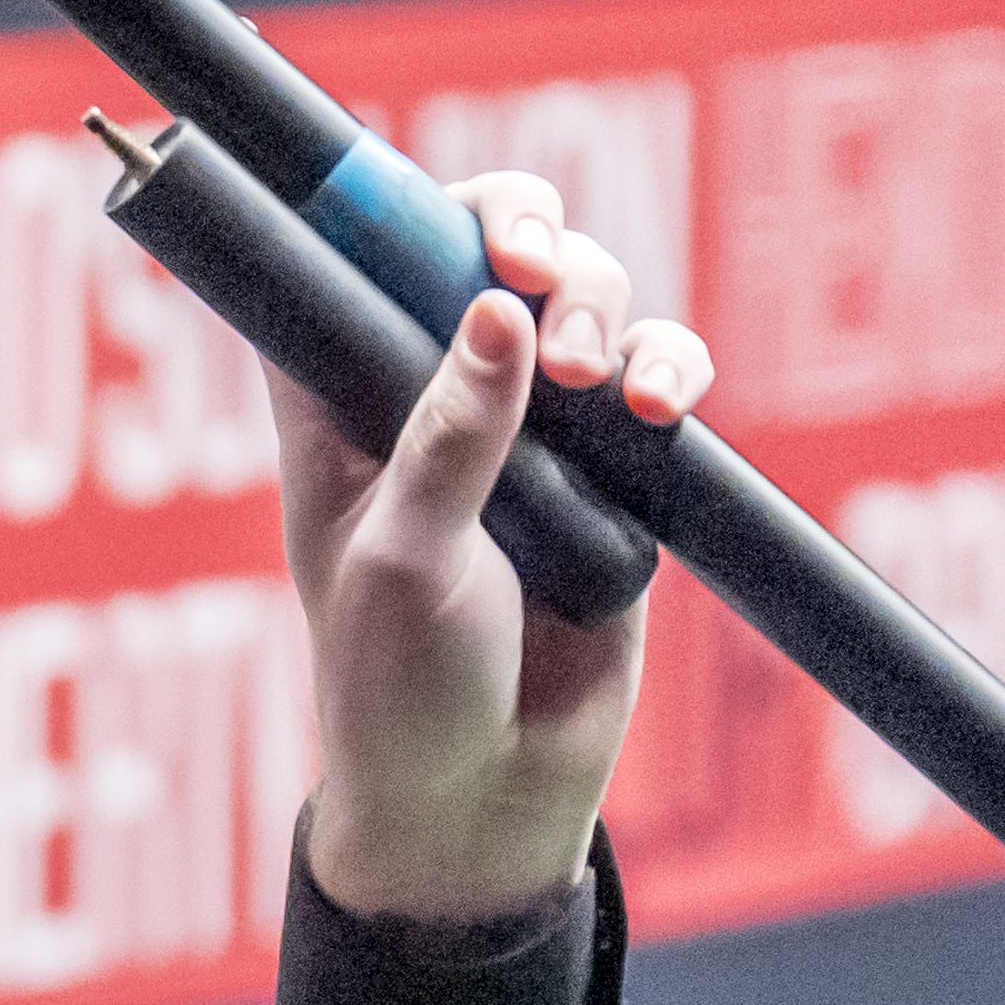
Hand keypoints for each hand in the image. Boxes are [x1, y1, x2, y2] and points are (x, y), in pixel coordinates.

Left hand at [274, 171, 716, 924]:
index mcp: (336, 404)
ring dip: (603, 302)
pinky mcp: (609, 472)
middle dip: (527, 232)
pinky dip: (668, 369)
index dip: (393, 204)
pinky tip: (660, 408)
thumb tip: (493, 311)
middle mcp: (428, 396)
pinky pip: (653, 377)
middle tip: (536, 268)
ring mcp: (525, 427)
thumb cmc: (402, 689)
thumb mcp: (408, 562)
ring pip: (581, 299)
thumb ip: (450, 437)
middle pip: (482, 247)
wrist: (482, 800)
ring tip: (598, 379)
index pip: (346, 258)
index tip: (444, 207)